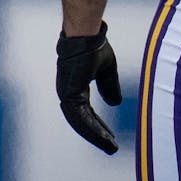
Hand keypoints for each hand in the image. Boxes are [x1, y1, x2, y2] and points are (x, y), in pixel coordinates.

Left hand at [56, 22, 120, 153]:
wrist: (86, 33)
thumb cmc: (94, 45)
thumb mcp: (106, 70)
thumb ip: (109, 86)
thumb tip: (114, 103)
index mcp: (74, 86)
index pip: (85, 111)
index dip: (97, 124)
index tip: (109, 135)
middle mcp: (67, 91)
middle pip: (80, 121)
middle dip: (95, 134)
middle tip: (110, 147)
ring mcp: (66, 92)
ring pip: (80, 122)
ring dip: (95, 136)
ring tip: (110, 147)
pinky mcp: (68, 92)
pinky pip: (80, 116)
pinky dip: (92, 128)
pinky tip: (104, 136)